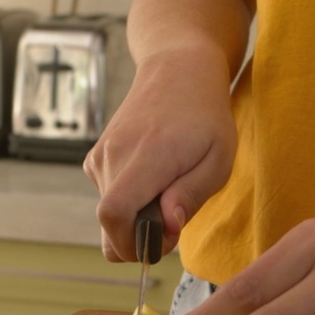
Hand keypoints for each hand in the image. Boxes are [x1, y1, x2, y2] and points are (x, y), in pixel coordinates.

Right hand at [83, 47, 236, 262]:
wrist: (176, 70)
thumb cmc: (205, 117)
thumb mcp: (219, 159)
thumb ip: (191, 196)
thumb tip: (167, 228)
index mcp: (147, 156)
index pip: (113, 215)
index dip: (132, 244)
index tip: (162, 242)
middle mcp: (114, 156)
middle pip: (109, 225)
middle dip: (139, 239)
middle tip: (174, 221)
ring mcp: (100, 156)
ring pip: (109, 215)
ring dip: (137, 218)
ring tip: (168, 188)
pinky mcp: (95, 158)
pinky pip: (108, 197)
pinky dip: (129, 202)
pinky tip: (152, 178)